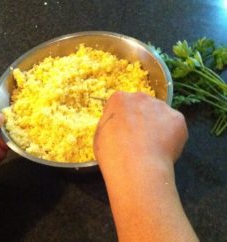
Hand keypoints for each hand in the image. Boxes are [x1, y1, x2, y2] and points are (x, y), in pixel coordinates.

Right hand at [93, 92, 197, 241]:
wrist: (136, 170)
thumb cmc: (111, 155)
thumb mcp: (99, 137)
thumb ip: (109, 124)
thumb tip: (116, 124)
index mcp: (119, 99)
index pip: (121, 102)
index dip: (124, 118)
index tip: (125, 131)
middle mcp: (141, 97)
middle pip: (142, 104)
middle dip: (141, 119)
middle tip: (140, 139)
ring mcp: (161, 107)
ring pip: (159, 114)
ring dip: (157, 126)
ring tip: (153, 147)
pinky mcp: (178, 119)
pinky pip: (173, 125)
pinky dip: (171, 135)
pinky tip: (164, 149)